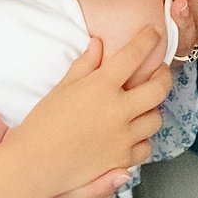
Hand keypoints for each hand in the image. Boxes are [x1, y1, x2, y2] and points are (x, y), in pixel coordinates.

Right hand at [12, 29, 168, 195]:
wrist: (33, 163)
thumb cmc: (42, 123)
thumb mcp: (62, 87)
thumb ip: (84, 65)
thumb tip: (98, 44)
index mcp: (101, 86)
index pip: (134, 55)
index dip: (148, 40)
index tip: (154, 33)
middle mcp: (118, 110)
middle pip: (159, 88)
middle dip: (164, 76)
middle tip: (159, 72)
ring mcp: (123, 137)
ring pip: (155, 119)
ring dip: (151, 110)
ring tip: (142, 106)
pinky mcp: (122, 160)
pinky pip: (145, 147)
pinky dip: (141, 139)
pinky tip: (130, 135)